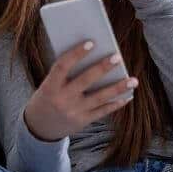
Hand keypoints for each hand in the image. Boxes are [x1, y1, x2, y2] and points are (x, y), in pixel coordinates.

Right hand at [24, 39, 138, 141]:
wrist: (39, 128)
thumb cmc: (47, 98)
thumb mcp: (48, 85)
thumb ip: (66, 74)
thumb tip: (94, 57)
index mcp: (49, 87)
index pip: (62, 66)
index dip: (76, 54)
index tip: (91, 42)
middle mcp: (62, 100)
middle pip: (85, 81)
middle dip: (102, 68)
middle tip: (118, 57)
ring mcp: (73, 112)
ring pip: (99, 98)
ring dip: (118, 88)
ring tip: (133, 80)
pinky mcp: (82, 122)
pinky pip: (103, 111)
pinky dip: (116, 103)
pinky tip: (127, 95)